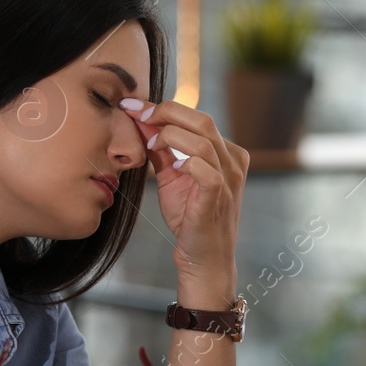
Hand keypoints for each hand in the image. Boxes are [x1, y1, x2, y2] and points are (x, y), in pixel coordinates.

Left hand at [124, 99, 248, 295]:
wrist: (203, 258)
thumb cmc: (190, 219)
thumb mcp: (172, 177)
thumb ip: (161, 150)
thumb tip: (140, 121)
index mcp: (226, 152)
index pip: (197, 117)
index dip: (164, 107)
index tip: (133, 106)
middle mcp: (233, 161)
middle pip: (202, 119)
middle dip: (165, 112)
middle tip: (137, 115)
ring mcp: (229, 177)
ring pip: (202, 139)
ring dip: (170, 136)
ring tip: (150, 144)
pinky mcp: (219, 195)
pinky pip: (204, 167)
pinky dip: (184, 161)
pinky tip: (172, 167)